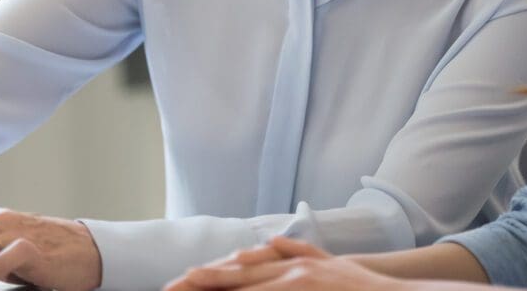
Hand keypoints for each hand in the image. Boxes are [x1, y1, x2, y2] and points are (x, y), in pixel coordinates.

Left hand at [168, 237, 393, 290]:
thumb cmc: (357, 282)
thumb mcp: (324, 260)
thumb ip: (296, 251)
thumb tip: (270, 241)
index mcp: (287, 265)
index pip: (238, 271)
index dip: (207, 276)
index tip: (180, 280)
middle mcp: (287, 272)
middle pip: (235, 278)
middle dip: (201, 284)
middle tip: (170, 287)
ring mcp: (297, 285)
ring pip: (248, 290)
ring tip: (188, 290)